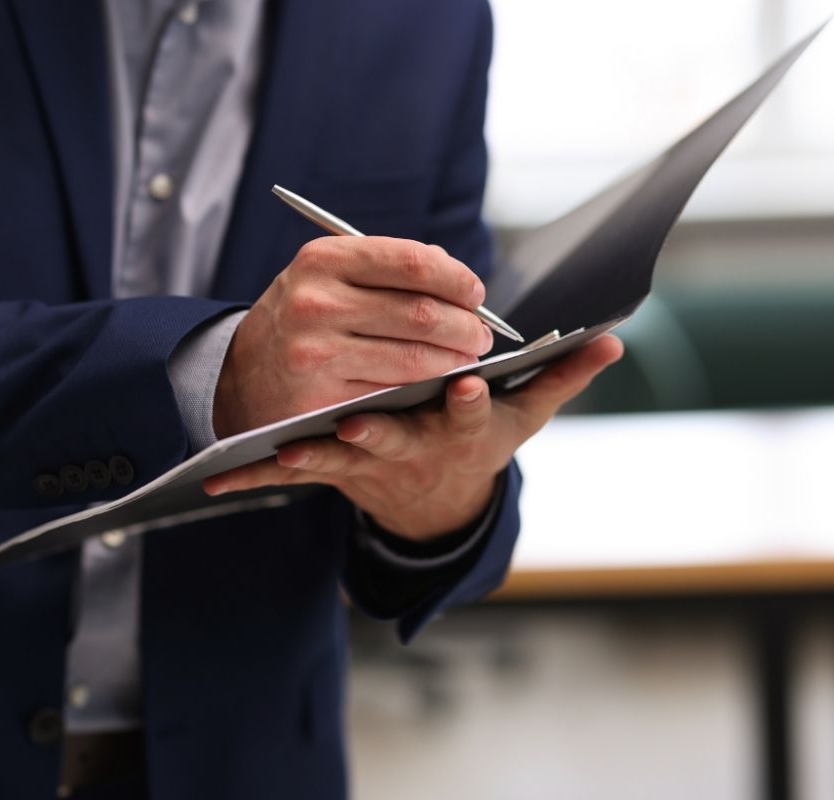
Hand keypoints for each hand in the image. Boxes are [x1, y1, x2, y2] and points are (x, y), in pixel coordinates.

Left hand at [205, 335, 623, 540]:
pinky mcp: (335, 468)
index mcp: (460, 432)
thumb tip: (610, 339)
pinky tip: (223, 481)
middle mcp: (414, 449)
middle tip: (359, 424)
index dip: (471, 400)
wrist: (433, 495)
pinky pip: (295, 474)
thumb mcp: (522, 417)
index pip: (470, 414)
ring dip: (312, 460)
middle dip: (381, 433)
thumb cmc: (477, 442)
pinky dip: (260, 477)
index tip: (469, 382)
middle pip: (397, 441)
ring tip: (284, 453)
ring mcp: (370, 462)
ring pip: (337, 462)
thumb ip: (560, 376)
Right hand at [212, 237, 493, 437]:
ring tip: (468, 359)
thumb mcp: (327, 276)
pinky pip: (395, 395)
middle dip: (467, 326)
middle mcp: (316, 303)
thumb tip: (455, 274)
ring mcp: (316, 353)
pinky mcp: (321, 399)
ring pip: (416, 359)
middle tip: (482, 335)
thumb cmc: (301, 319)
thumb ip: (386, 268)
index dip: (456, 279)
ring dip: (456, 361)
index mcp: (323, 259)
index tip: (475, 293)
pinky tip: (437, 385)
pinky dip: (426, 391)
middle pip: (422, 313)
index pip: (412, 263)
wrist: (241, 375)